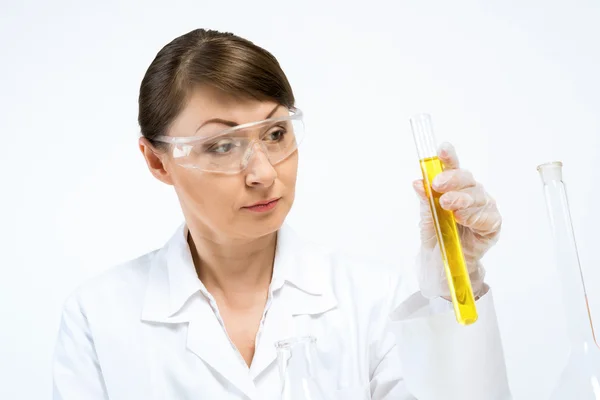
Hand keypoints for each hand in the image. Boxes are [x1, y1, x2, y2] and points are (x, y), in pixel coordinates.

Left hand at [413, 142, 501, 298]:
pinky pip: (488, 217)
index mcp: (454, 187)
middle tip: (438, 184)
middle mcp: (471, 193)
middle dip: (452, 179)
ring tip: (447, 204)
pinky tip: (463, 218)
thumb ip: (425, 200)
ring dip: (461, 198)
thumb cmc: (437, 235)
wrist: (443, 262)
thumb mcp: (427, 217)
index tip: (442, 149)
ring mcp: (484, 207)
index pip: (452, 167)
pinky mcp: (492, 224)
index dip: (448, 157)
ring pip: (477, 196)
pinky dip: (474, 216)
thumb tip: (418, 183)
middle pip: (466, 179)